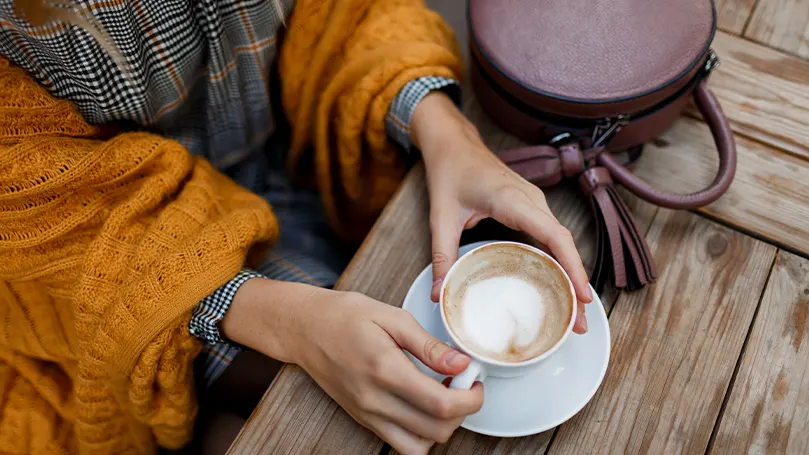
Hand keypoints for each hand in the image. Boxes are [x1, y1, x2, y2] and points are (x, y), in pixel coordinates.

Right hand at [222, 279, 483, 454]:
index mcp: (385, 369)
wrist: (305, 329)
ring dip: (442, 427)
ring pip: (420, 446)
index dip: (471, 398)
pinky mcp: (363, 420)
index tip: (476, 380)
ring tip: (443, 396)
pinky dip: (421, 433)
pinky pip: (400, 444)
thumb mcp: (392, 317)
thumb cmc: (345, 316)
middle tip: (463, 384)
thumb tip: (461, 364)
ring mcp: (367, 414)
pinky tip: (423, 406)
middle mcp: (375, 400)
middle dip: (462, 411)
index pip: (441, 404)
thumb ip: (429, 345)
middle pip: (437, 430)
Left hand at [411, 93, 592, 332]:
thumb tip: (439, 294)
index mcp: (512, 200)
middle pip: (564, 244)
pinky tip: (559, 287)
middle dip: (577, 283)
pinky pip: (552, 237)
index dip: (572, 266)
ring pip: (562, 242)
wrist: (454, 144)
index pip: (553, 235)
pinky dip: (560, 262)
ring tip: (575, 314)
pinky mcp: (532, 208)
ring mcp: (535, 203)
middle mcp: (531, 200)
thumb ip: (442, 257)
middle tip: (579, 323)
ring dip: (571, 275)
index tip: (582, 296)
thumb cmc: (450, 173)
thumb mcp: (441, 218)